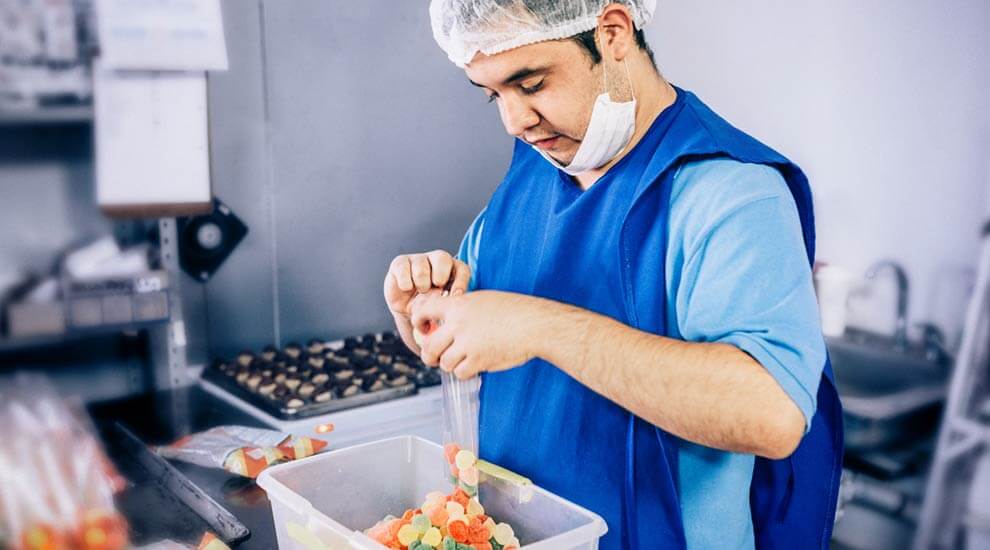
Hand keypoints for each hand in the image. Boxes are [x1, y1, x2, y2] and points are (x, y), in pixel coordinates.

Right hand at [383, 250, 470, 318]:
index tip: (456, 295)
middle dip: (440, 276)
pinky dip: (405, 281)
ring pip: (422, 265)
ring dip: (422, 283)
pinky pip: (403, 268)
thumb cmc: (429, 307)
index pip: (462, 269)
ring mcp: (418, 259)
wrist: (406, 312)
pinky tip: (406, 288)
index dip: (461, 281)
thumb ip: (450, 300)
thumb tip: (453, 296)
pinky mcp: (400, 263)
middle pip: (443, 258)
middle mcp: (436, 260)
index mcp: (453, 270)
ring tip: (420, 291)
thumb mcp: (443, 307)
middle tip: (436, 290)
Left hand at [410, 290, 549, 378]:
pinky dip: (464, 372)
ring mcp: (467, 344)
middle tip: (434, 356)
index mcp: (458, 305)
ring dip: (450, 364)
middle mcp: (458, 325)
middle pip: (429, 345)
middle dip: (429, 354)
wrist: (534, 324)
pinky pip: (460, 373)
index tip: (422, 328)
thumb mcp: (482, 299)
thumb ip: (462, 307)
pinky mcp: (478, 361)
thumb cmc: (513, 310)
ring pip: (444, 362)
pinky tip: (473, 366)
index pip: (424, 310)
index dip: (418, 321)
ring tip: (460, 360)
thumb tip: (445, 318)